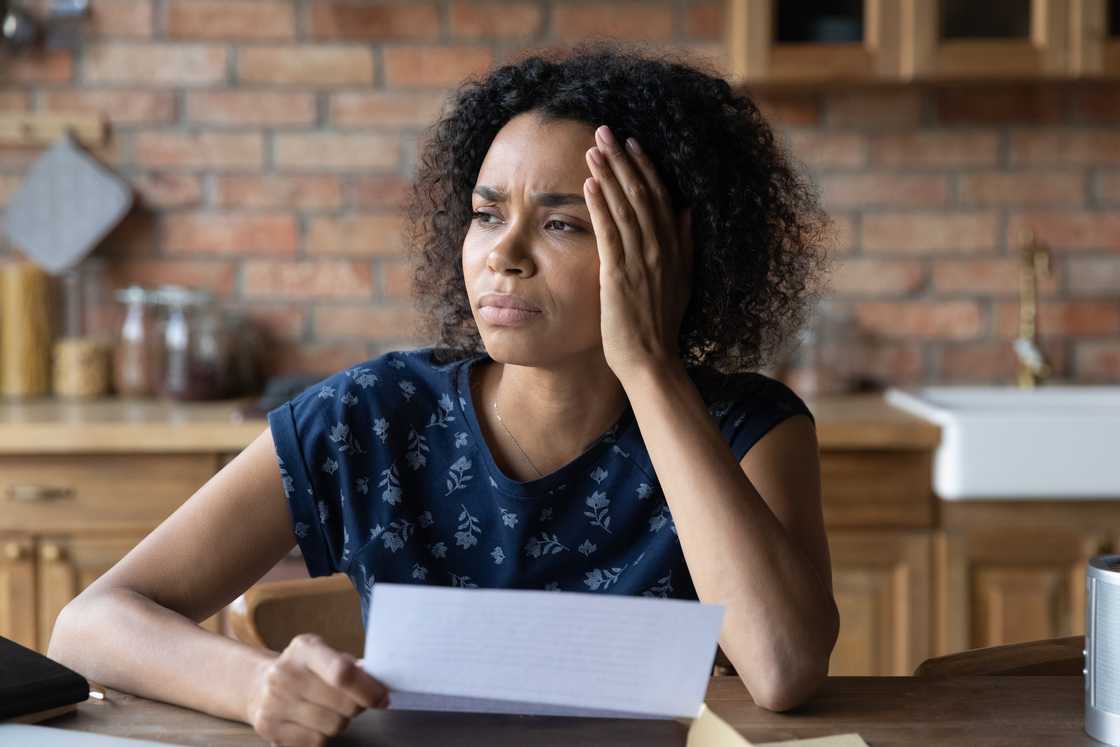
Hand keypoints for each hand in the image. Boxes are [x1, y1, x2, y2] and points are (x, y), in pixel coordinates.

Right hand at [246, 633, 387, 746]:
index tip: (383, 698)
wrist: (260, 686)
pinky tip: (314, 722)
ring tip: (331, 710)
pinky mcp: (268, 727)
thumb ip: (352, 666)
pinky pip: (315, 742)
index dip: (369, 689)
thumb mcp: (326, 655)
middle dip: (358, 707)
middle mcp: (285, 674)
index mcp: (304, 649)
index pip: (342, 672)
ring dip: (341, 722)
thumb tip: (378, 682)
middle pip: (343, 704)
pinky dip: (322, 736)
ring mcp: (274, 702)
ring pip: (333, 726)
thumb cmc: (305, 670)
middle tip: (357, 702)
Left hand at [583, 124, 693, 380]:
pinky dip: (600, 206)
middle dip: (623, 160)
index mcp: (674, 249)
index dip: (646, 168)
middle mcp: (660, 249)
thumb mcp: (682, 282)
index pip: (660, 198)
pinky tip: (588, 184)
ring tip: (593, 148)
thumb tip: (688, 212)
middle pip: (642, 194)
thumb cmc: (660, 326)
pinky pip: (610, 232)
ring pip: (625, 207)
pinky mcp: (619, 275)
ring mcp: (641, 262)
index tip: (633, 144)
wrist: (651, 361)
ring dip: (608, 175)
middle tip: (606, 131)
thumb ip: (686, 246)